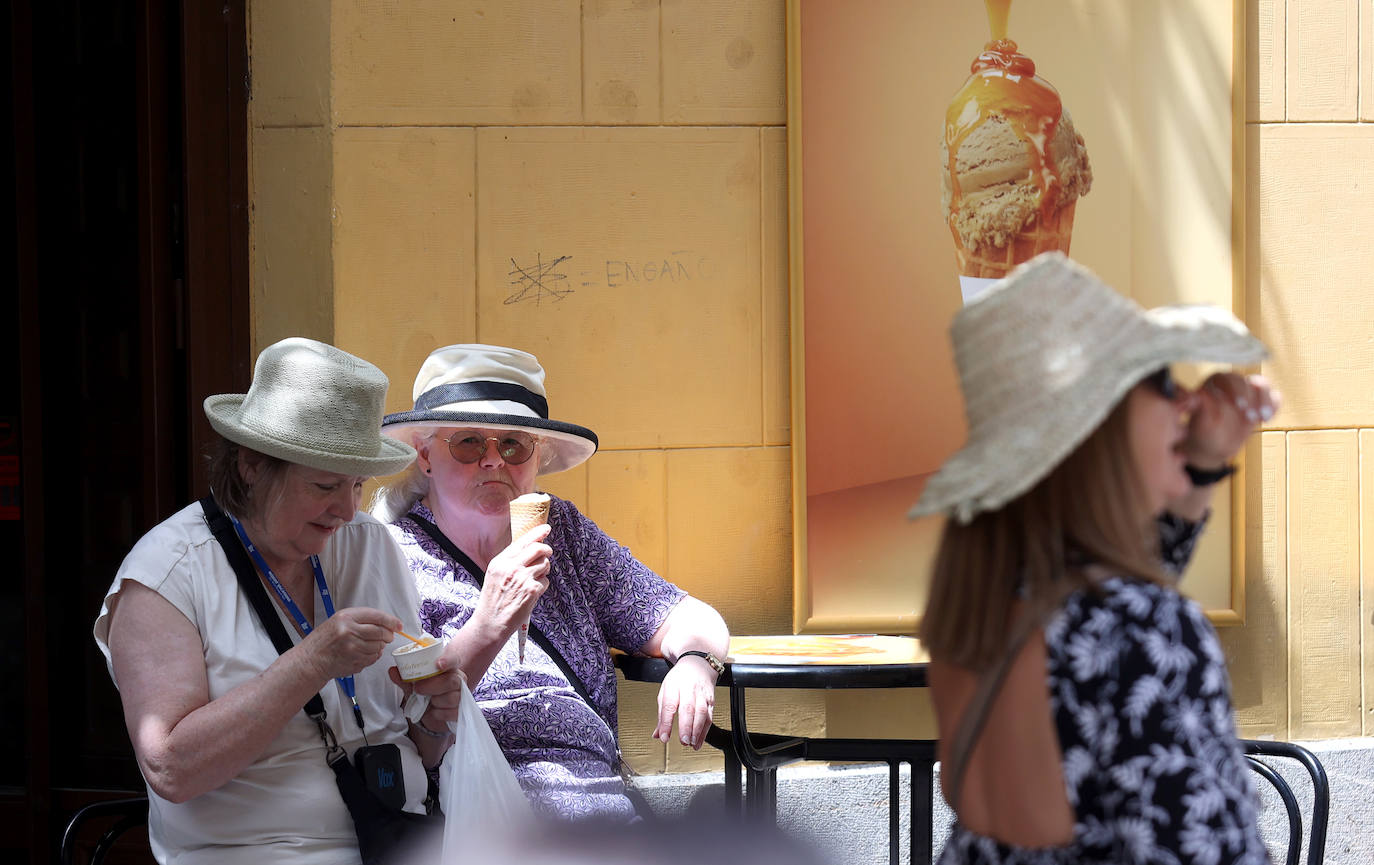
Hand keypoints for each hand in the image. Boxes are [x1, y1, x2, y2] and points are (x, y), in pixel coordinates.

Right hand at [301, 607, 401, 680]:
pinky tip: (362, 653)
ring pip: (378, 646)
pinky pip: (373, 658)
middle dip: (388, 635)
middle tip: (388, 636)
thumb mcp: (339, 621)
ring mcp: (352, 648)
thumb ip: (361, 620)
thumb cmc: (324, 640)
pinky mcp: (354, 661)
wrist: (311, 660)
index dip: (391, 621)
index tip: (398, 625)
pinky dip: (373, 656)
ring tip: (368, 645)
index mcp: (346, 617)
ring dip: (379, 646)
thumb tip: (387, 625)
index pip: (377, 617)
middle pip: (380, 632)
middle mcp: (349, 631)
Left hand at [389, 640, 466, 726]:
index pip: (453, 660)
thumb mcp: (412, 686)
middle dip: (432, 686)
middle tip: (417, 689)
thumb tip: (392, 670)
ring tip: (428, 702)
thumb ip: (404, 679)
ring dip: (434, 702)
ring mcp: (462, 696)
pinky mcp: (461, 711)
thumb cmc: (424, 695)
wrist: (430, 715)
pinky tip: (434, 712)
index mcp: (448, 669)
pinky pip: (451, 713)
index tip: (438, 664)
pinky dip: (439, 714)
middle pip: (451, 681)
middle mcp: (458, 680)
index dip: (448, 660)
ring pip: (451, 698)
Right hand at [472, 524, 551, 639]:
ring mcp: (523, 578)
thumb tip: (530, 548)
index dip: (537, 533)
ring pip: (545, 564)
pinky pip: (546, 581)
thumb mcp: (495, 574)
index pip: (522, 541)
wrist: (491, 623)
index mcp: (500, 561)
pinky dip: (542, 586)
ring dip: (544, 570)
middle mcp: (511, 567)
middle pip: (538, 549)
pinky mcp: (532, 590)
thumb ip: (510, 561)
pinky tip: (531, 593)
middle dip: (546, 550)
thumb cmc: (494, 599)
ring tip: (533, 580)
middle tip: (547, 554)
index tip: (546, 529)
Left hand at [652, 655, 717, 749]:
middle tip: (683, 741)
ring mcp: (702, 694)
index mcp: (674, 686)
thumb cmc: (680, 678)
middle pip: (688, 708)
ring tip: (691, 743)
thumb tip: (657, 734)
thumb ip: (662, 714)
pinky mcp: (711, 700)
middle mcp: (689, 689)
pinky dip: (704, 731)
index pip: (669, 705)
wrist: (699, 663)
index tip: (664, 737)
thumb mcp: (666, 691)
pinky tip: (698, 742)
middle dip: (686, 727)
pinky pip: (709, 717)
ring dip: (697, 731)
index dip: (666, 722)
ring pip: (701, 713)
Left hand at [1184, 373, 1280, 467]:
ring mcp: (1247, 392)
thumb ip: (1195, 407)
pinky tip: (1267, 418)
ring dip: (1265, 400)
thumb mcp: (1196, 422)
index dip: (1234, 390)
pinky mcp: (1260, 403)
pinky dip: (1274, 404)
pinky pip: (1273, 397)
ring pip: (1261, 385)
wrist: (1212, 446)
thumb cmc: (1200, 432)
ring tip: (1262, 417)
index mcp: (1211, 384)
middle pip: (1245, 381)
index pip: (1224, 378)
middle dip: (1250, 398)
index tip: (1239, 405)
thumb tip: (1190, 397)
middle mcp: (1229, 383)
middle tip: (1250, 416)